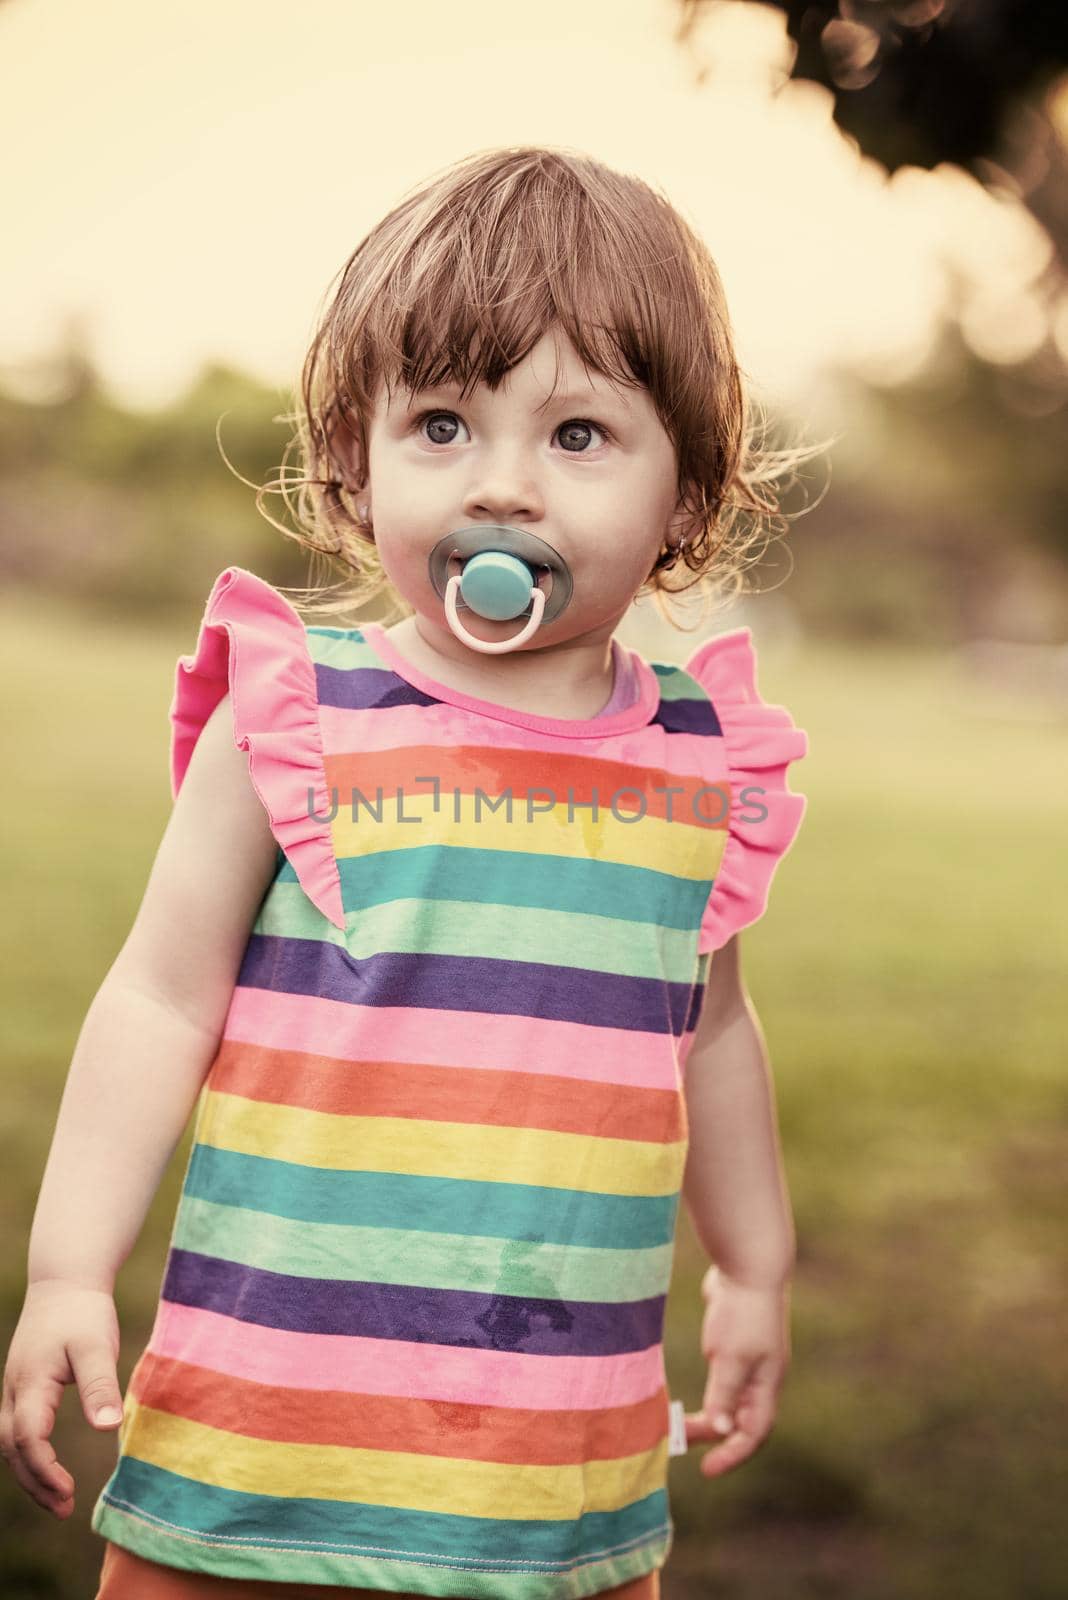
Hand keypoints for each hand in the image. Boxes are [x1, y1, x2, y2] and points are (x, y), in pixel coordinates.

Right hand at [0, 1279, 123, 1517]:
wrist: (64, 1281)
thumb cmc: (82, 1311)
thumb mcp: (96, 1344)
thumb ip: (99, 1385)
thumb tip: (107, 1427)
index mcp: (31, 1382)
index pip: (29, 1439)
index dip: (45, 1470)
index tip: (69, 1492)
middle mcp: (15, 1390)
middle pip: (13, 1449)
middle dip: (35, 1483)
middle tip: (64, 1509)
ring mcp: (15, 1389)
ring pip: (11, 1443)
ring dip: (31, 1473)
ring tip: (59, 1499)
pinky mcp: (23, 1387)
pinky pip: (17, 1430)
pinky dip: (29, 1455)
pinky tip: (48, 1467)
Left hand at [683, 1263, 790, 1476]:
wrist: (747, 1264)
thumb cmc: (743, 1312)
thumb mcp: (730, 1357)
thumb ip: (724, 1394)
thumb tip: (721, 1429)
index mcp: (767, 1384)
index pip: (755, 1432)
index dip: (733, 1454)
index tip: (706, 1468)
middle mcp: (761, 1377)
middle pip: (741, 1420)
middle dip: (713, 1436)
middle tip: (677, 1442)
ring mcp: (748, 1360)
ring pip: (728, 1401)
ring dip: (706, 1416)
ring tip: (675, 1423)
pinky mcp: (733, 1343)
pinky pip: (719, 1379)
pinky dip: (705, 1392)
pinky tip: (684, 1392)